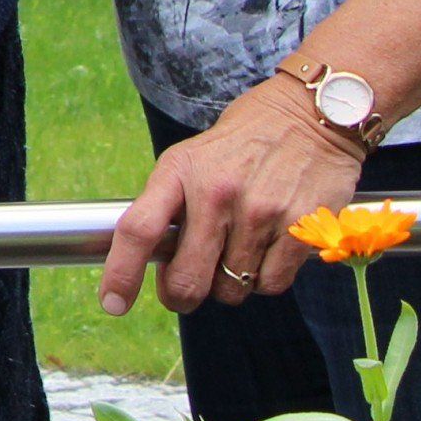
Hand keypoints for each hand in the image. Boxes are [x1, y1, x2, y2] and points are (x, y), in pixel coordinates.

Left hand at [101, 76, 368, 316]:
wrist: (307, 116)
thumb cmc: (239, 146)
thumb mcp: (189, 159)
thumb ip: (168, 205)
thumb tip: (147, 262)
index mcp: (178, 171)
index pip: (138, 230)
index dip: (121, 273)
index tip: (113, 304)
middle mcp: (216, 192)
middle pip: (187, 278)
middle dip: (181, 296)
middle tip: (185, 291)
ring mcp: (260, 211)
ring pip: (231, 288)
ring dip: (230, 284)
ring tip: (237, 250)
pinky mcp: (301, 227)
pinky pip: (271, 284)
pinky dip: (265, 279)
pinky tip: (267, 251)